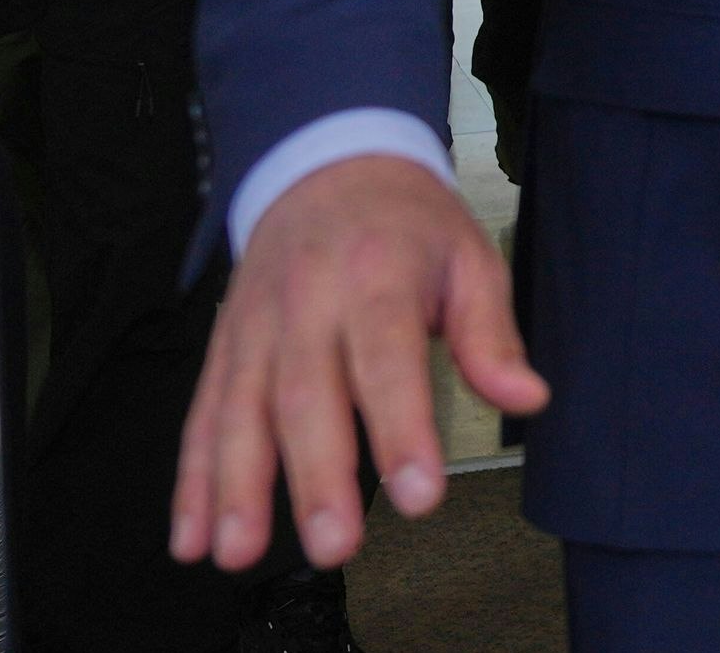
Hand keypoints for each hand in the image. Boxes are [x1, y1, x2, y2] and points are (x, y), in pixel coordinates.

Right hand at [170, 154, 543, 573]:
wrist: (328, 166)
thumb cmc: (409, 226)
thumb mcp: (471, 258)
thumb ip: (493, 336)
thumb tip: (527, 398)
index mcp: (378, 276)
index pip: (388, 359)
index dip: (400, 428)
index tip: (419, 494)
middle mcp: (307, 304)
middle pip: (306, 395)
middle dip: (317, 476)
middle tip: (333, 545)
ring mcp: (255, 328)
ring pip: (240, 411)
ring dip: (235, 488)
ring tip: (238, 553)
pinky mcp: (224, 350)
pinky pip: (203, 417)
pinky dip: (192, 481)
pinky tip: (194, 537)